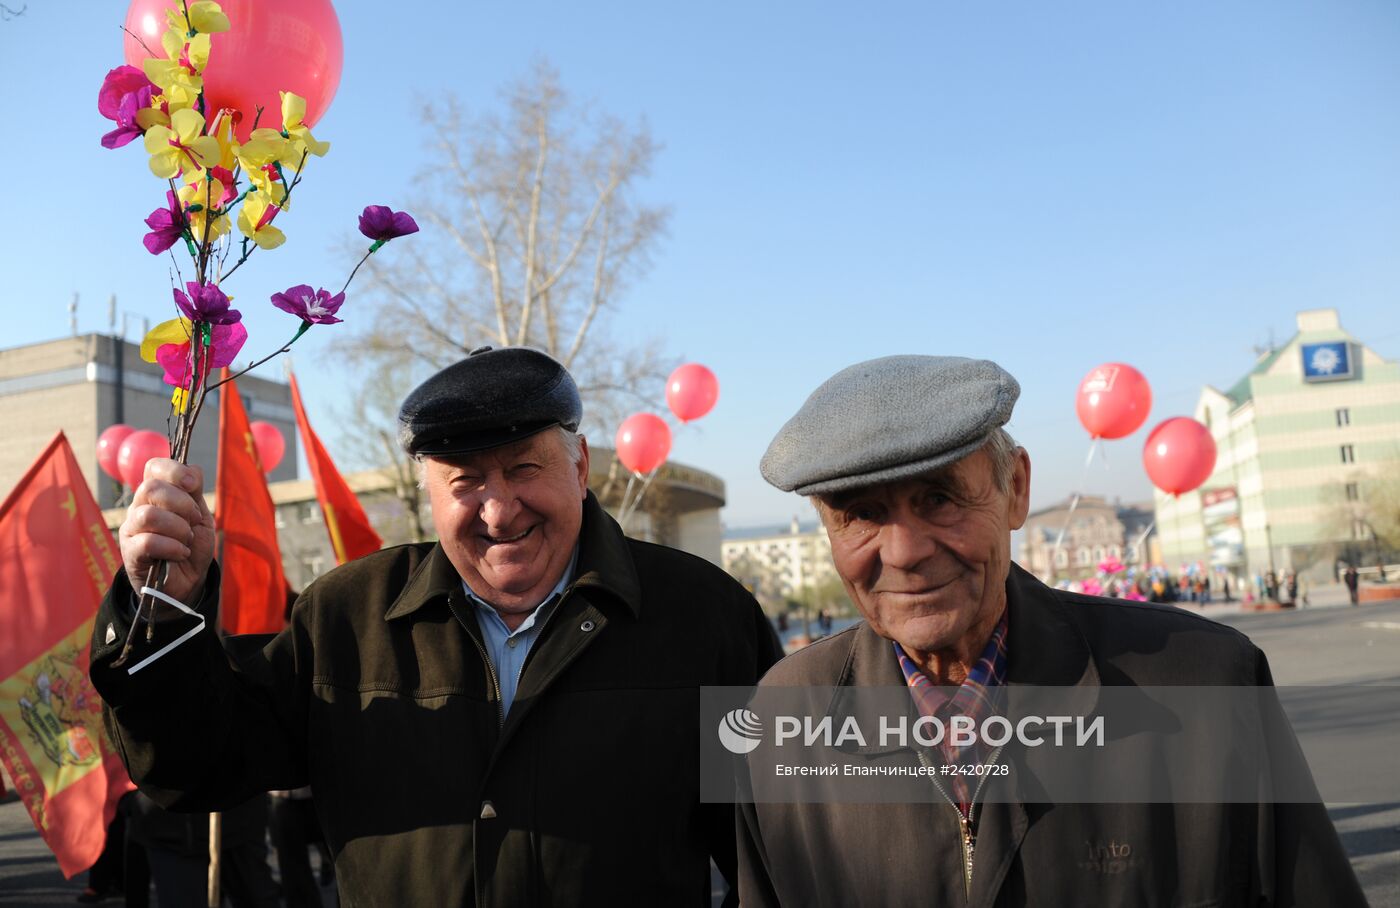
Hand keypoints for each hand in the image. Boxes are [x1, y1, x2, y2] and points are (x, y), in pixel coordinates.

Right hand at [119, 458, 215, 608]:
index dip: (174, 471)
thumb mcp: (200, 516)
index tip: (193, 485)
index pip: (154, 467)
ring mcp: (131, 529)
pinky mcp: (130, 552)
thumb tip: (192, 469)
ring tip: (187, 540)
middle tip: (194, 520)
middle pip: (150, 488)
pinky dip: (172, 547)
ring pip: (148, 515)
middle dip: (182, 503)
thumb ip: (195, 492)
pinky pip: (148, 542)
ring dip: (177, 527)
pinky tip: (181, 553)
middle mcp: (139, 506)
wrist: (188, 580)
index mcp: (157, 494)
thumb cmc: (191, 544)